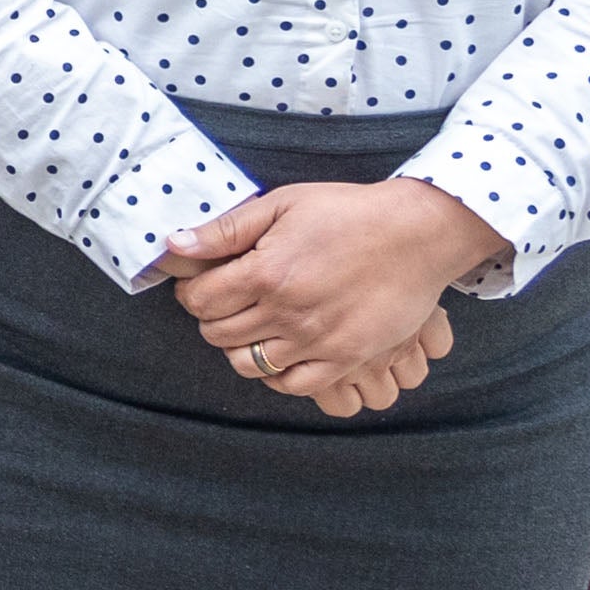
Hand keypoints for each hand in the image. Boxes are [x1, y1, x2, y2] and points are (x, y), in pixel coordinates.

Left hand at [166, 180, 503, 403]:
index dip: (190, 294)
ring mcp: (317, 340)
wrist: (417, 234)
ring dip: (240, 347)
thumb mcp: (282, 205)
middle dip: (211, 319)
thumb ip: (225, 230)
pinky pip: (295, 385)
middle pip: (218, 335)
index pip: (199, 301)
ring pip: (249, 364)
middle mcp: (286, 313)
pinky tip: (280, 352)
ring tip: (252, 327)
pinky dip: (278, 375)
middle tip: (225, 304)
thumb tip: (173, 245)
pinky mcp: (346, 357)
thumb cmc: (348, 213)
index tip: (200, 286)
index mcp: (265, 273)